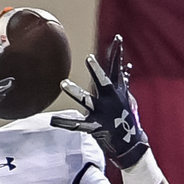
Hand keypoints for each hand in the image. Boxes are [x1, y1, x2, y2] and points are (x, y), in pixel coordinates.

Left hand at [51, 35, 149, 167]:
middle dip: (96, 70)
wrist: (130, 144)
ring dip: (75, 91)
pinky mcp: (95, 127)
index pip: (117, 69)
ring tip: (62, 83)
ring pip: (86, 100)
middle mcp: (110, 100)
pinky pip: (77, 124)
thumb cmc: (125, 118)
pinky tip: (53, 120)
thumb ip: (122, 83)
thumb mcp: (126, 98)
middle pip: (103, 82)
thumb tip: (126, 68)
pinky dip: (65, 122)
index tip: (117, 38)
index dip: (117, 53)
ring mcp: (102, 113)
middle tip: (89, 58)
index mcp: (117, 92)